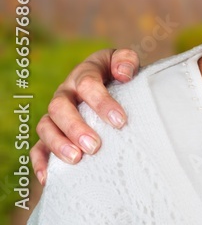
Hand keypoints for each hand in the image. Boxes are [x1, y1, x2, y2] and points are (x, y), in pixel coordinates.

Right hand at [31, 48, 139, 184]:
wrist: (117, 84)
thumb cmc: (123, 75)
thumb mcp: (126, 62)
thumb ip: (127, 60)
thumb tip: (123, 74)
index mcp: (84, 73)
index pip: (87, 83)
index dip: (101, 102)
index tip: (120, 121)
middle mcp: (66, 92)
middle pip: (59, 107)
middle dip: (75, 127)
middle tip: (95, 146)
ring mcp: (56, 113)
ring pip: (45, 127)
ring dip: (58, 144)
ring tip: (77, 159)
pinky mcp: (52, 132)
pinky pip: (37, 147)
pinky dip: (40, 161)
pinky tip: (49, 177)